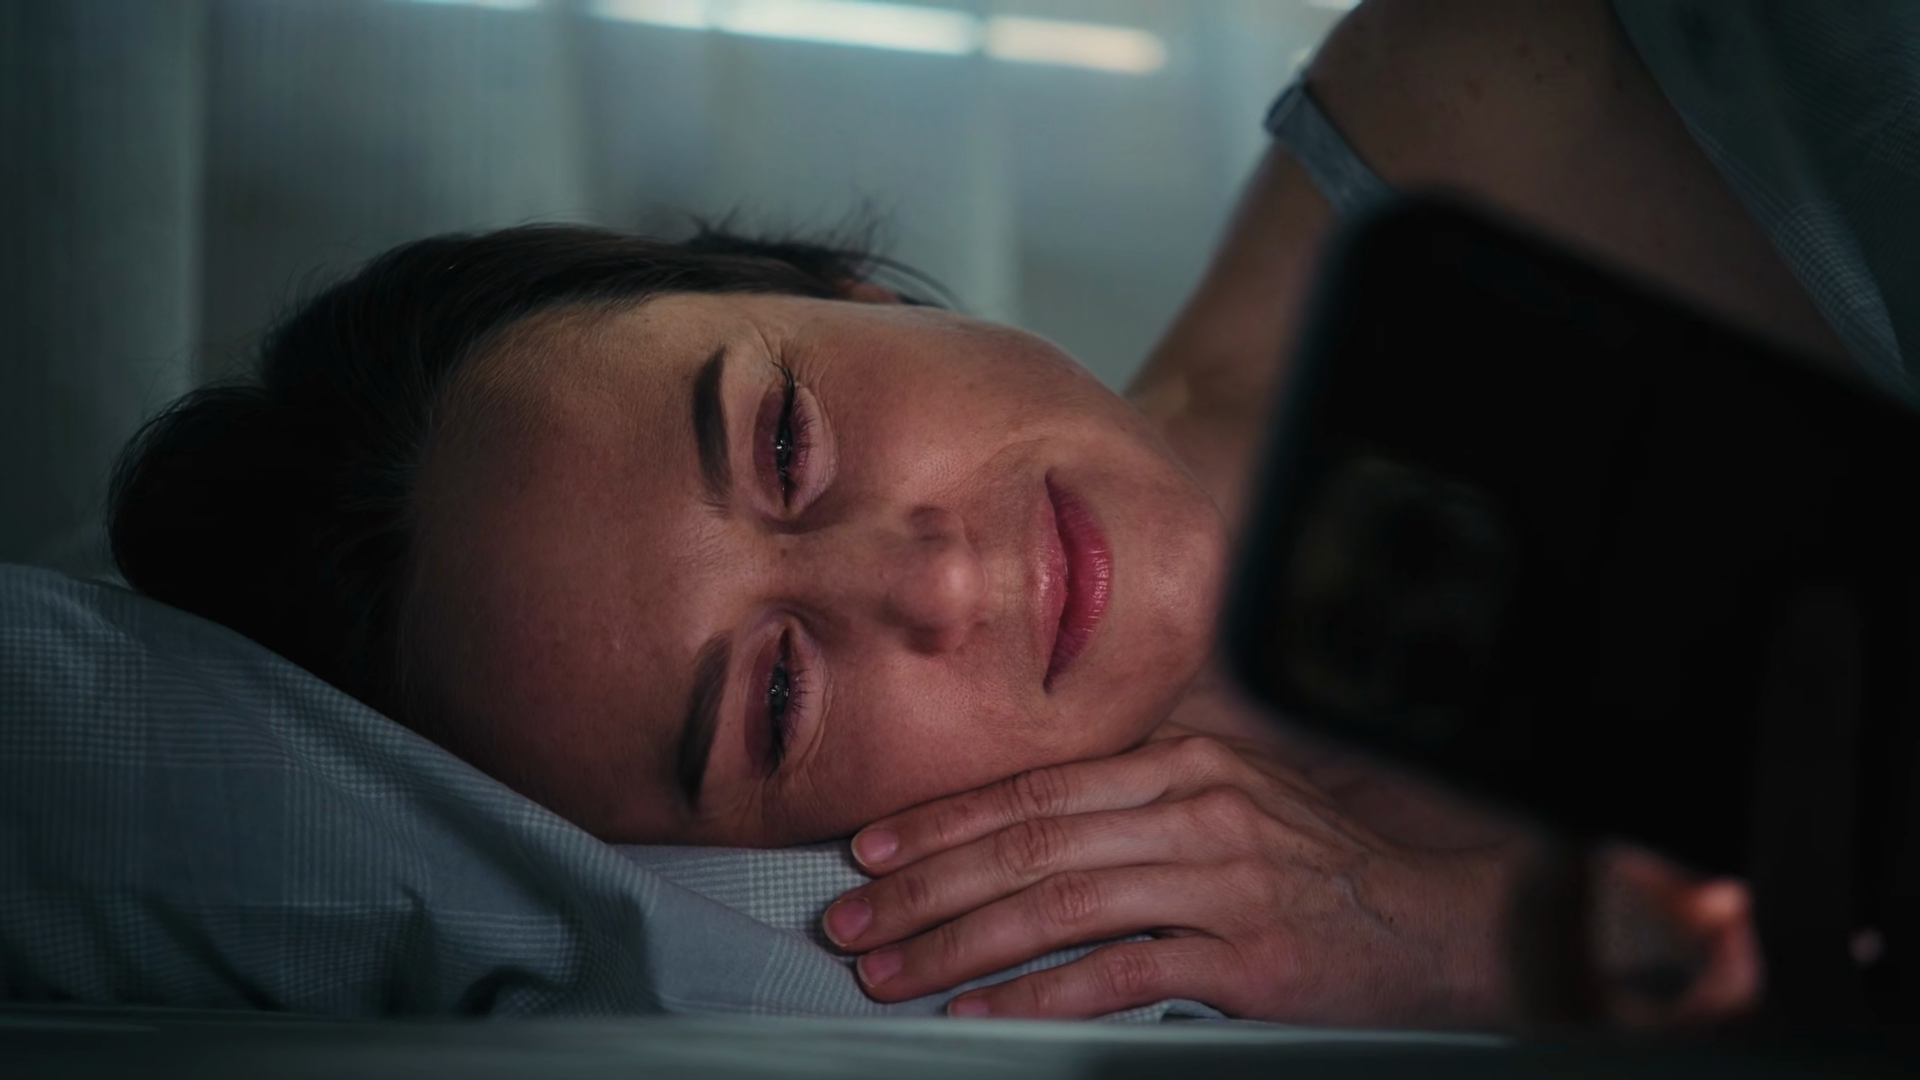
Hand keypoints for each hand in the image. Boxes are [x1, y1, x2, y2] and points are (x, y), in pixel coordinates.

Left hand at [819, 734, 1521, 1025]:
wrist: (1431, 923)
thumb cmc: (1314, 864)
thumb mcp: (1229, 800)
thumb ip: (1136, 800)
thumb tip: (1021, 826)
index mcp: (1180, 764)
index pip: (1035, 788)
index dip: (942, 819)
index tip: (869, 849)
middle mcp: (1193, 809)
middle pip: (1028, 845)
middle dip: (924, 886)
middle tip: (849, 920)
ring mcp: (1220, 882)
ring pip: (1057, 907)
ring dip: (958, 943)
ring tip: (889, 972)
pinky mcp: (1243, 958)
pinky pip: (1116, 976)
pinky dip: (1038, 998)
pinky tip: (979, 1014)